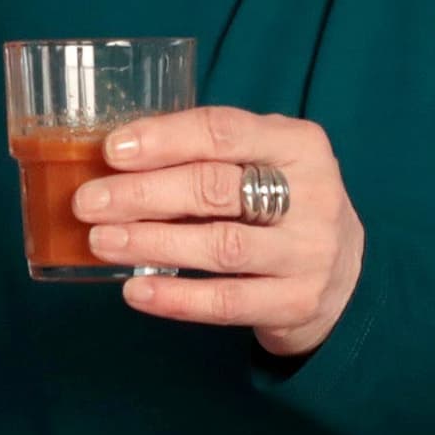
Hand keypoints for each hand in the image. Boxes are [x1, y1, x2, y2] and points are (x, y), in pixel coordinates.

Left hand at [73, 106, 365, 358]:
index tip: (111, 151)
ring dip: (151, 243)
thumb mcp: (262, 164)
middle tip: (89, 202)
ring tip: (101, 241)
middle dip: (143, 194)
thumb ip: (207, 156)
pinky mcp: (298, 302)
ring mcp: (310, 252)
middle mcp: (314, 194)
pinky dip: (176, 296)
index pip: (224, 132)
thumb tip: (112, 160)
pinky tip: (136, 291)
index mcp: (299, 144)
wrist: (345, 278)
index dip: (164, 139)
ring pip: (220, 246)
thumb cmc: (281, 206)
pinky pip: (227, 301)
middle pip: (216, 188)